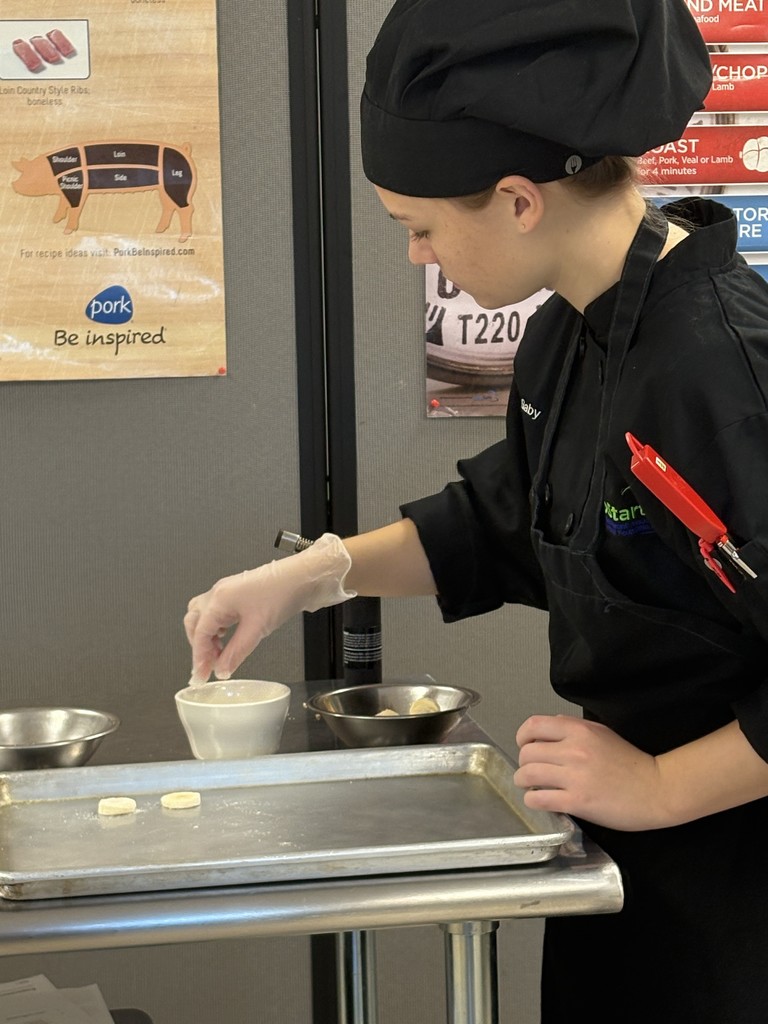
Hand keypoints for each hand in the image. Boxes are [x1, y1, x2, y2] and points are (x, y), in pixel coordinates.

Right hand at [184, 534, 354, 683]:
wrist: (304, 578)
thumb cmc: (283, 593)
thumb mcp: (257, 629)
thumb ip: (236, 652)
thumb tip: (222, 670)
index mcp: (219, 599)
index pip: (199, 633)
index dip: (199, 658)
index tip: (201, 675)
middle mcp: (220, 592)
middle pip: (195, 623)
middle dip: (199, 646)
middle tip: (208, 666)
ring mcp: (229, 591)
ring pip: (204, 615)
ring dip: (207, 636)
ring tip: (218, 654)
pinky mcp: (239, 593)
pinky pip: (218, 611)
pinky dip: (217, 627)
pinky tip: (227, 637)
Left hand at [514, 714, 667, 830]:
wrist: (656, 789)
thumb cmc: (632, 763)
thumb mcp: (602, 733)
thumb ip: (574, 727)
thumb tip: (550, 724)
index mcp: (579, 731)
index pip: (533, 725)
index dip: (522, 736)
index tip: (524, 745)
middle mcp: (573, 750)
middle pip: (527, 753)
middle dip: (523, 763)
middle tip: (529, 770)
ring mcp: (574, 777)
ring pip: (528, 775)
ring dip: (523, 782)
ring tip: (529, 786)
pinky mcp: (577, 802)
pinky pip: (539, 799)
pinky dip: (532, 800)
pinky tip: (539, 800)